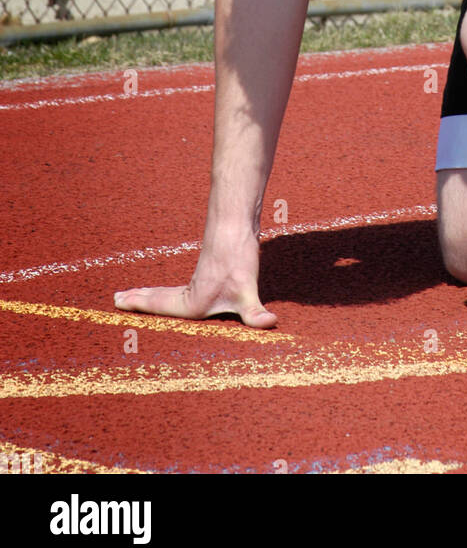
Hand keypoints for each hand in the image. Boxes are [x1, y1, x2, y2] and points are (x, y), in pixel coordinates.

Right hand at [113, 231, 276, 328]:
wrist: (235, 225)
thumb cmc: (238, 258)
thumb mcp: (248, 291)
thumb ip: (256, 312)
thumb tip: (270, 323)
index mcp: (193, 301)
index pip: (160, 306)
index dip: (140, 306)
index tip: (118, 301)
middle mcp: (191, 292)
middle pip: (158, 298)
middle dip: (138, 301)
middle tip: (115, 299)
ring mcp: (197, 281)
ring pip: (165, 292)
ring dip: (148, 295)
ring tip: (129, 296)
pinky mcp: (206, 273)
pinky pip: (176, 288)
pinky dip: (162, 291)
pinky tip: (163, 292)